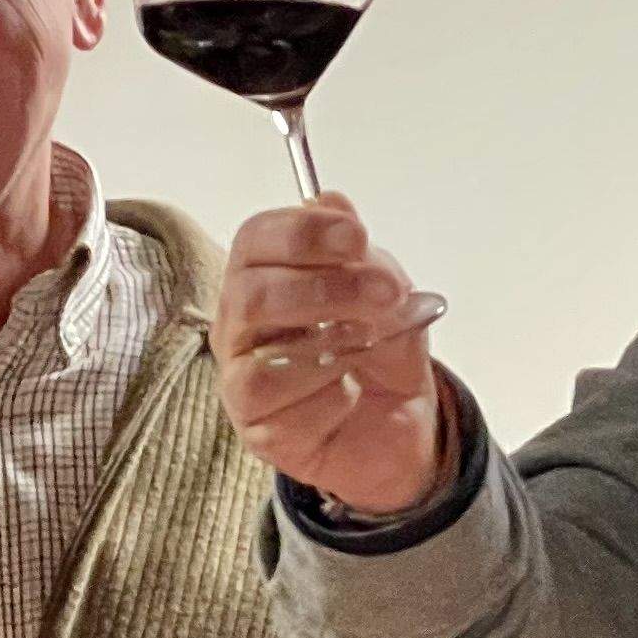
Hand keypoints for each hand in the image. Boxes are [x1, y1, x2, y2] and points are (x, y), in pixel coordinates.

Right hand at [216, 197, 453, 518]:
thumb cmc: (378, 353)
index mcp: (261, 279)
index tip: (355, 236)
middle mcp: (239, 329)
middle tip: (384, 292)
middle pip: (250, 296)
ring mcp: (241, 384)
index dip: (302, 232)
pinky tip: (351, 394)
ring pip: (264, 360)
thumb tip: (333, 202)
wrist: (399, 424)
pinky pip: (290, 411)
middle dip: (325, 288)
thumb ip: (362, 255)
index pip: (254, 240)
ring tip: (371, 343)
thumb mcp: (388, 293)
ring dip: (332, 346)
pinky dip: (334, 397)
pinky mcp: (260, 434)